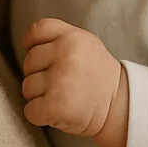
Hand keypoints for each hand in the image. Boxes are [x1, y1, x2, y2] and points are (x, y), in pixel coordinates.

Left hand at [20, 18, 125, 146]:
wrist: (120, 107)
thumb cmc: (97, 76)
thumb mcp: (85, 44)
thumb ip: (59, 39)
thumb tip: (29, 45)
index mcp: (72, 36)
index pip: (36, 31)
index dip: (31, 45)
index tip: (42, 58)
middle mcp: (66, 54)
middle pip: (28, 62)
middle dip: (38, 74)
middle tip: (60, 83)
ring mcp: (60, 80)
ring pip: (27, 87)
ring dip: (39, 96)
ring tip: (61, 97)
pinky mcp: (56, 105)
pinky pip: (29, 110)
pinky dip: (39, 115)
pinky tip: (57, 112)